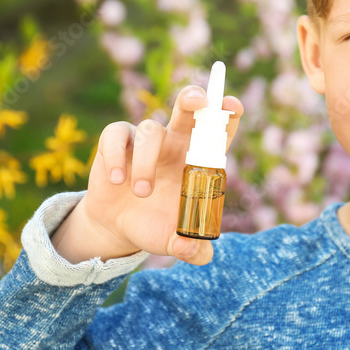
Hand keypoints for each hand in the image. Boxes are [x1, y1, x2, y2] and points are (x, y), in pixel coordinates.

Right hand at [56, 85, 242, 265]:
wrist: (118, 227)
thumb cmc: (156, 226)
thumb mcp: (174, 242)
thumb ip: (192, 249)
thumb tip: (196, 251)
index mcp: (198, 159)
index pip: (219, 130)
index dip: (227, 114)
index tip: (233, 105)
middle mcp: (176, 142)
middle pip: (188, 108)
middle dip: (194, 98)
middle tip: (198, 100)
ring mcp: (147, 139)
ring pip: (151, 130)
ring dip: (146, 162)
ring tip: (142, 193)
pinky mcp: (118, 141)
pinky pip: (117, 133)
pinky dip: (116, 155)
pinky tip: (116, 180)